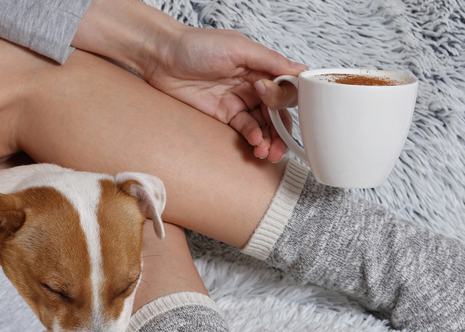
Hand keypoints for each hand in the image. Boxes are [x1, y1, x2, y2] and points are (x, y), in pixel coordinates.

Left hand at [142, 27, 302, 161]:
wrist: (162, 58)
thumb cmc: (197, 45)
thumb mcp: (238, 48)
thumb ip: (269, 61)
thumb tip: (302, 70)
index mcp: (261, 66)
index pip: (286, 89)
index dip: (288, 103)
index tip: (284, 110)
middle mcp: (253, 84)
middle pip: (277, 112)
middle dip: (281, 131)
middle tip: (280, 147)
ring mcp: (238, 100)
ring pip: (263, 124)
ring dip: (269, 140)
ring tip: (267, 152)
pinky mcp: (223, 113)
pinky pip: (244, 128)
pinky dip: (253, 137)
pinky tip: (254, 143)